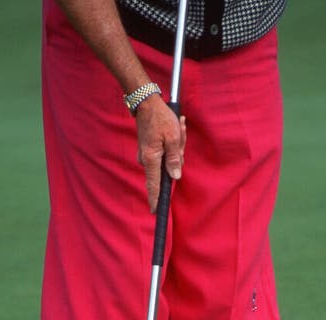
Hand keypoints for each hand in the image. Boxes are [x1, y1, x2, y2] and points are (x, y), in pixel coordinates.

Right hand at [136, 95, 186, 212]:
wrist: (145, 101)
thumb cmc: (160, 118)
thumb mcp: (172, 137)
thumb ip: (174, 159)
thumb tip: (175, 177)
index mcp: (151, 160)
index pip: (154, 185)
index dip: (156, 199)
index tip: (156, 212)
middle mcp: (146, 160)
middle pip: (167, 169)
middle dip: (178, 155)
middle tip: (180, 134)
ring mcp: (147, 155)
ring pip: (168, 159)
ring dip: (176, 146)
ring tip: (177, 127)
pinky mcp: (149, 149)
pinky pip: (164, 152)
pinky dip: (171, 143)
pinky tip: (175, 129)